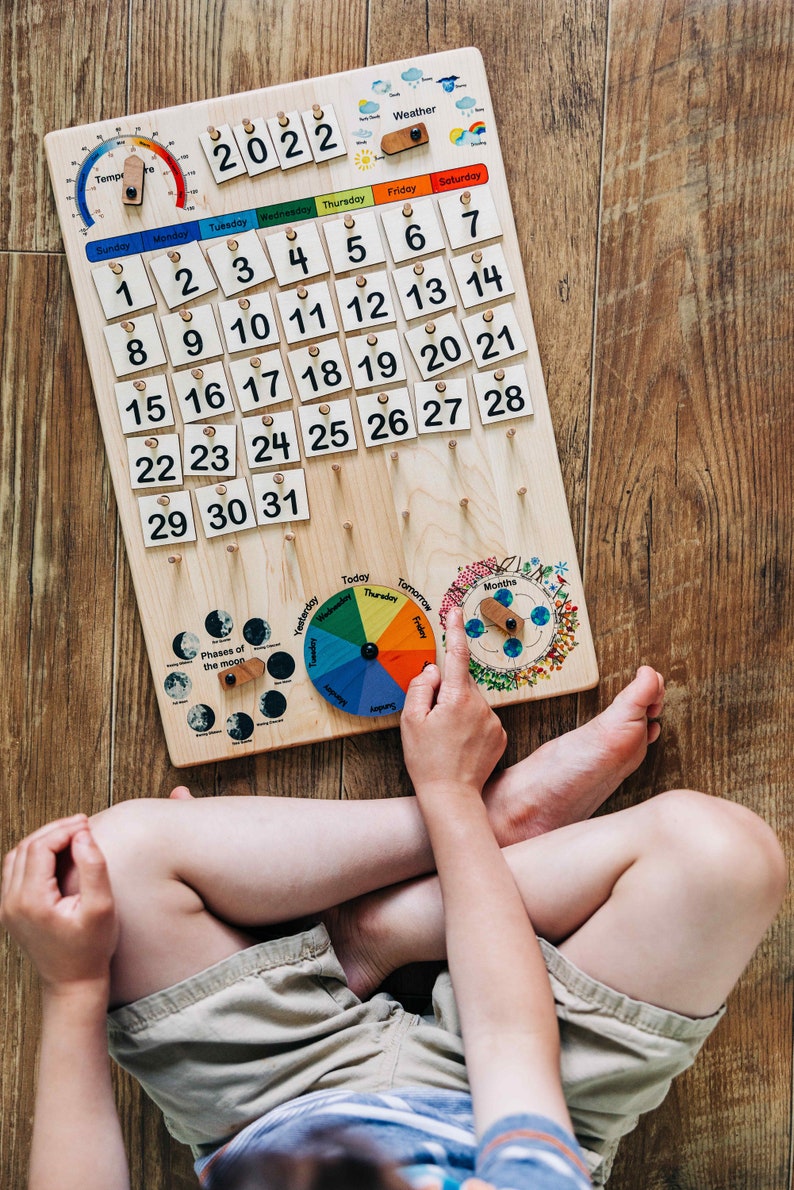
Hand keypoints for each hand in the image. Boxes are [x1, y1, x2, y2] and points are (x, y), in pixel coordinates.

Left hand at [0, 816, 117, 992]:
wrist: (72, 982)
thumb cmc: (90, 949)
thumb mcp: (102, 908)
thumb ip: (93, 868)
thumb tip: (83, 835)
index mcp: (31, 901)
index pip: (40, 848)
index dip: (64, 830)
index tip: (86, 825)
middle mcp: (12, 903)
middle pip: (25, 848)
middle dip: (54, 830)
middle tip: (81, 824)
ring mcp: (7, 907)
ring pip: (16, 857)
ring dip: (42, 840)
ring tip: (70, 835)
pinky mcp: (10, 910)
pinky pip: (15, 870)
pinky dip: (34, 855)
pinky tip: (56, 853)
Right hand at [401, 607, 506, 797]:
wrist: (452, 797)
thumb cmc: (426, 760)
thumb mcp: (411, 721)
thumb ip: (420, 687)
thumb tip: (434, 670)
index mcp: (457, 698)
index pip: (457, 655)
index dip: (454, 630)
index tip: (455, 611)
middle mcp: (481, 705)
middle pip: (461, 685)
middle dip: (446, 694)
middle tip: (432, 722)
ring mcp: (494, 721)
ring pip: (472, 703)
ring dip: (459, 712)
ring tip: (447, 740)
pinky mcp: (501, 735)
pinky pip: (483, 719)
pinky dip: (471, 726)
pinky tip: (460, 745)